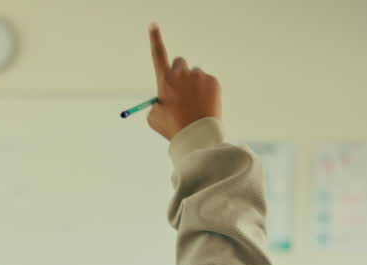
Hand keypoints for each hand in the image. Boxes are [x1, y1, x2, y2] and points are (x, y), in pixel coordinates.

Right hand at [146, 24, 221, 140]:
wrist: (198, 137)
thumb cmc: (173, 129)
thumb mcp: (155, 117)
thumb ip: (157, 104)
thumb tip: (162, 99)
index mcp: (165, 80)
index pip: (158, 53)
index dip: (155, 38)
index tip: (153, 25)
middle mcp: (181, 74)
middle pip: (179, 63)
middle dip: (179, 73)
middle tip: (181, 90)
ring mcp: (199, 76)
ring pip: (194, 74)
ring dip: (193, 84)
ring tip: (194, 105)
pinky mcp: (213, 81)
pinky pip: (207, 82)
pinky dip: (205, 91)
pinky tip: (204, 105)